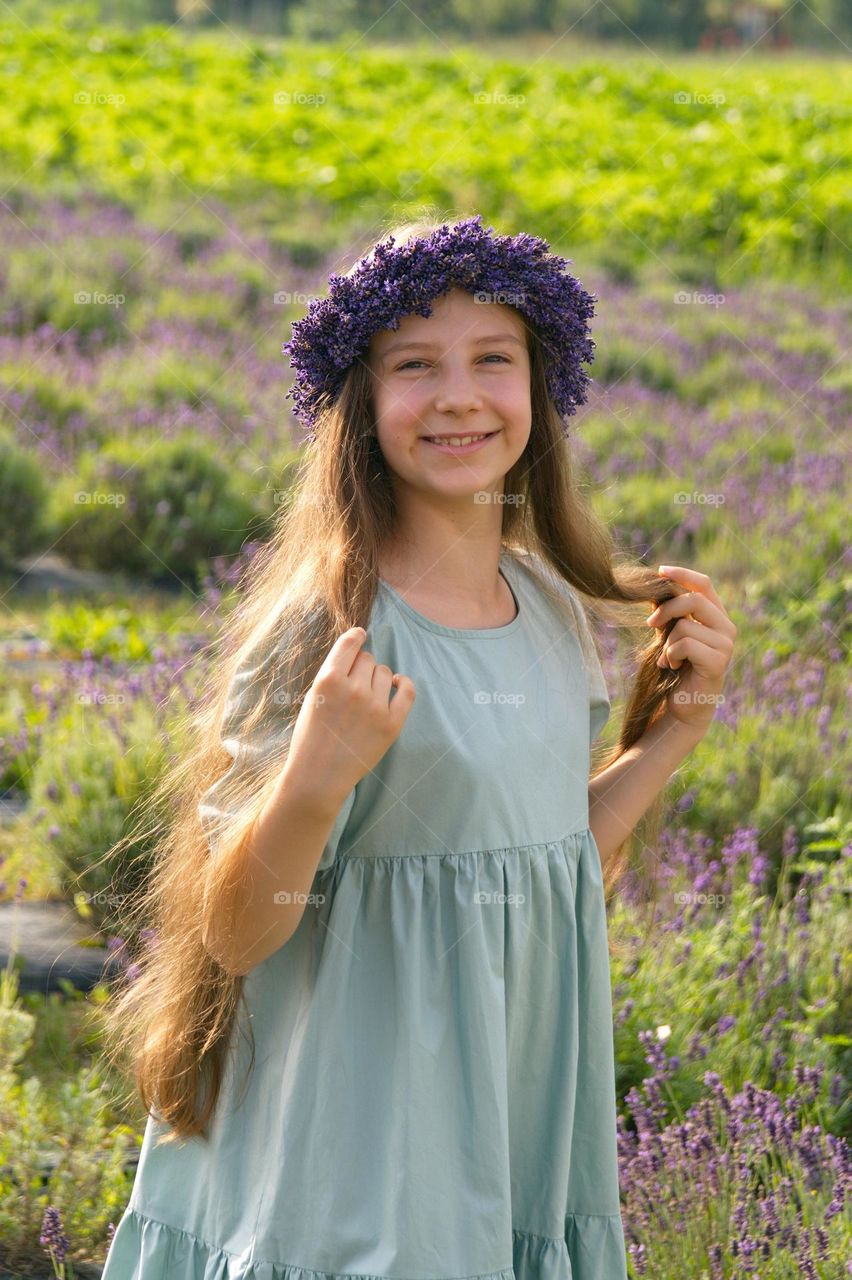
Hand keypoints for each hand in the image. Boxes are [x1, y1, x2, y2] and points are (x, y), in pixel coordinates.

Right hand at [285, 627, 415, 801]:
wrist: (318, 776)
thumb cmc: (311, 736)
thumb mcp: (313, 697)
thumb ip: (333, 673)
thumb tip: (357, 650)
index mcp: (328, 680)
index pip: (350, 643)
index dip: (356, 636)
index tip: (360, 635)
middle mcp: (353, 689)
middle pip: (368, 659)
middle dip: (361, 667)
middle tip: (353, 685)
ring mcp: (375, 707)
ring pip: (385, 672)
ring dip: (377, 679)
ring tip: (366, 696)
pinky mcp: (392, 724)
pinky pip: (407, 691)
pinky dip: (403, 684)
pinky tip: (397, 685)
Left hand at [646, 564, 735, 731]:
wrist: (684, 704)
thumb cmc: (676, 668)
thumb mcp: (669, 634)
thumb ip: (668, 612)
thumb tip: (653, 586)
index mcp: (716, 616)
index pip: (704, 584)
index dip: (682, 574)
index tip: (659, 571)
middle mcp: (726, 627)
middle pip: (694, 599)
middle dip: (666, 609)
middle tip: (650, 623)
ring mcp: (726, 645)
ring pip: (685, 625)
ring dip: (667, 643)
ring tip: (668, 659)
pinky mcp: (718, 661)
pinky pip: (685, 644)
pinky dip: (671, 656)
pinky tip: (672, 667)